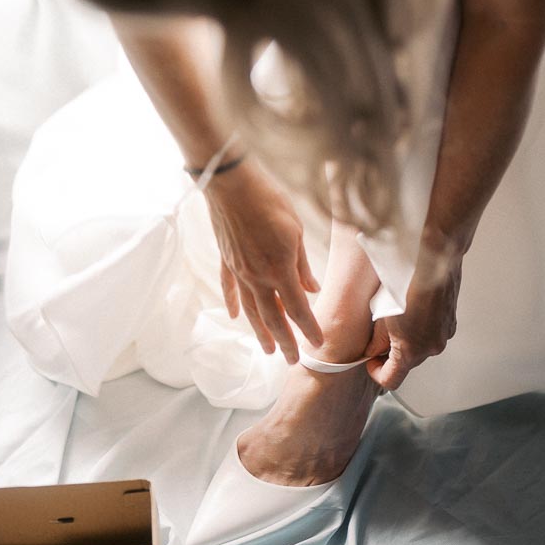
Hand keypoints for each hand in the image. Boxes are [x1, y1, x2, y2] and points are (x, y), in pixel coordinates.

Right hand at [203, 160, 322, 363]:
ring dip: (259, 331)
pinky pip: (229, 289)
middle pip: (272, 317)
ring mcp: (238, 270)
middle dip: (284, 341)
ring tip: (266, 349)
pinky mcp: (226, 260)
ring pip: (250, 309)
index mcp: (280, 270)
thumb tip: (311, 288)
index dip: (309, 329)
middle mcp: (257, 276)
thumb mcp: (296, 231)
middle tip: (292, 361)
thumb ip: (302, 264)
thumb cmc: (270, 201)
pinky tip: (234, 317)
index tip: (318, 344)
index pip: (298, 309)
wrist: (232, 184)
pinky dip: (233, 304)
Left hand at [366, 241, 461, 389]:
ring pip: (421, 347)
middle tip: (380, 335)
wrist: (433, 258)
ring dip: (408, 340)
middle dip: (392, 353)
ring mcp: (444, 334)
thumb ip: (376, 340)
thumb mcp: (382, 314)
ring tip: (398, 318)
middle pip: (407, 363)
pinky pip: (432, 333)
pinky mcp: (450, 322)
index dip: (376, 373)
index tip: (370, 361)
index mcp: (412, 350)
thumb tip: (372, 350)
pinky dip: (422, 328)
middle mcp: (432, 347)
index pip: (391, 380)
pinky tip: (414, 310)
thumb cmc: (407, 281)